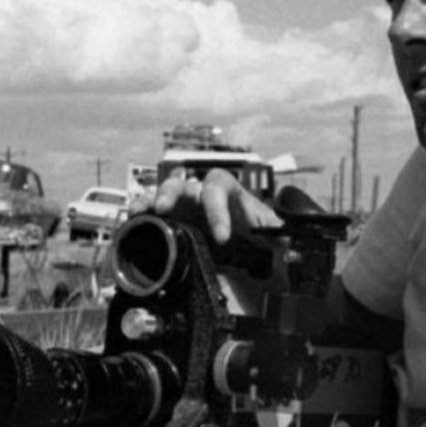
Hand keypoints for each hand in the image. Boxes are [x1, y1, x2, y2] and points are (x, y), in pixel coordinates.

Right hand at [139, 168, 281, 244]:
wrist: (241, 240)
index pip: (219, 186)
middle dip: (173, 193)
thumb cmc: (252, 227)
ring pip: (163, 193)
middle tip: (165, 210)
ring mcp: (183, 204)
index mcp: (226, 191)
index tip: (222, 236)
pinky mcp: (170, 219)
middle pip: (183, 182)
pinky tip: (133, 219)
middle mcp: (200, 194)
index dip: (217, 208)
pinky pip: (150, 210)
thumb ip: (277, 233)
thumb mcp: (267, 230)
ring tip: (141, 211)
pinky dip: (140, 212)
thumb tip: (293, 245)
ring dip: (151, 199)